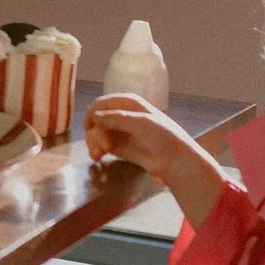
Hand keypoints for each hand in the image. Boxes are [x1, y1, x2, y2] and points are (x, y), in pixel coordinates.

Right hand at [84, 92, 225, 226]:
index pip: (102, 103)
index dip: (92, 114)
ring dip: (93, 142)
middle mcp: (121, 115)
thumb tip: (95, 116)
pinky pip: (100, 144)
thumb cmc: (163, 137)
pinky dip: (96, 149)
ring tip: (98, 155)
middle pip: (96, 119)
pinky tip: (97, 156)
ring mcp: (119, 131)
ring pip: (96, 132)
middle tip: (103, 147)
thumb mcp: (141, 123)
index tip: (89, 127)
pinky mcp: (118, 147)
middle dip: (95, 132)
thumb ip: (117, 118)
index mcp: (128, 103)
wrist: (175, 161)